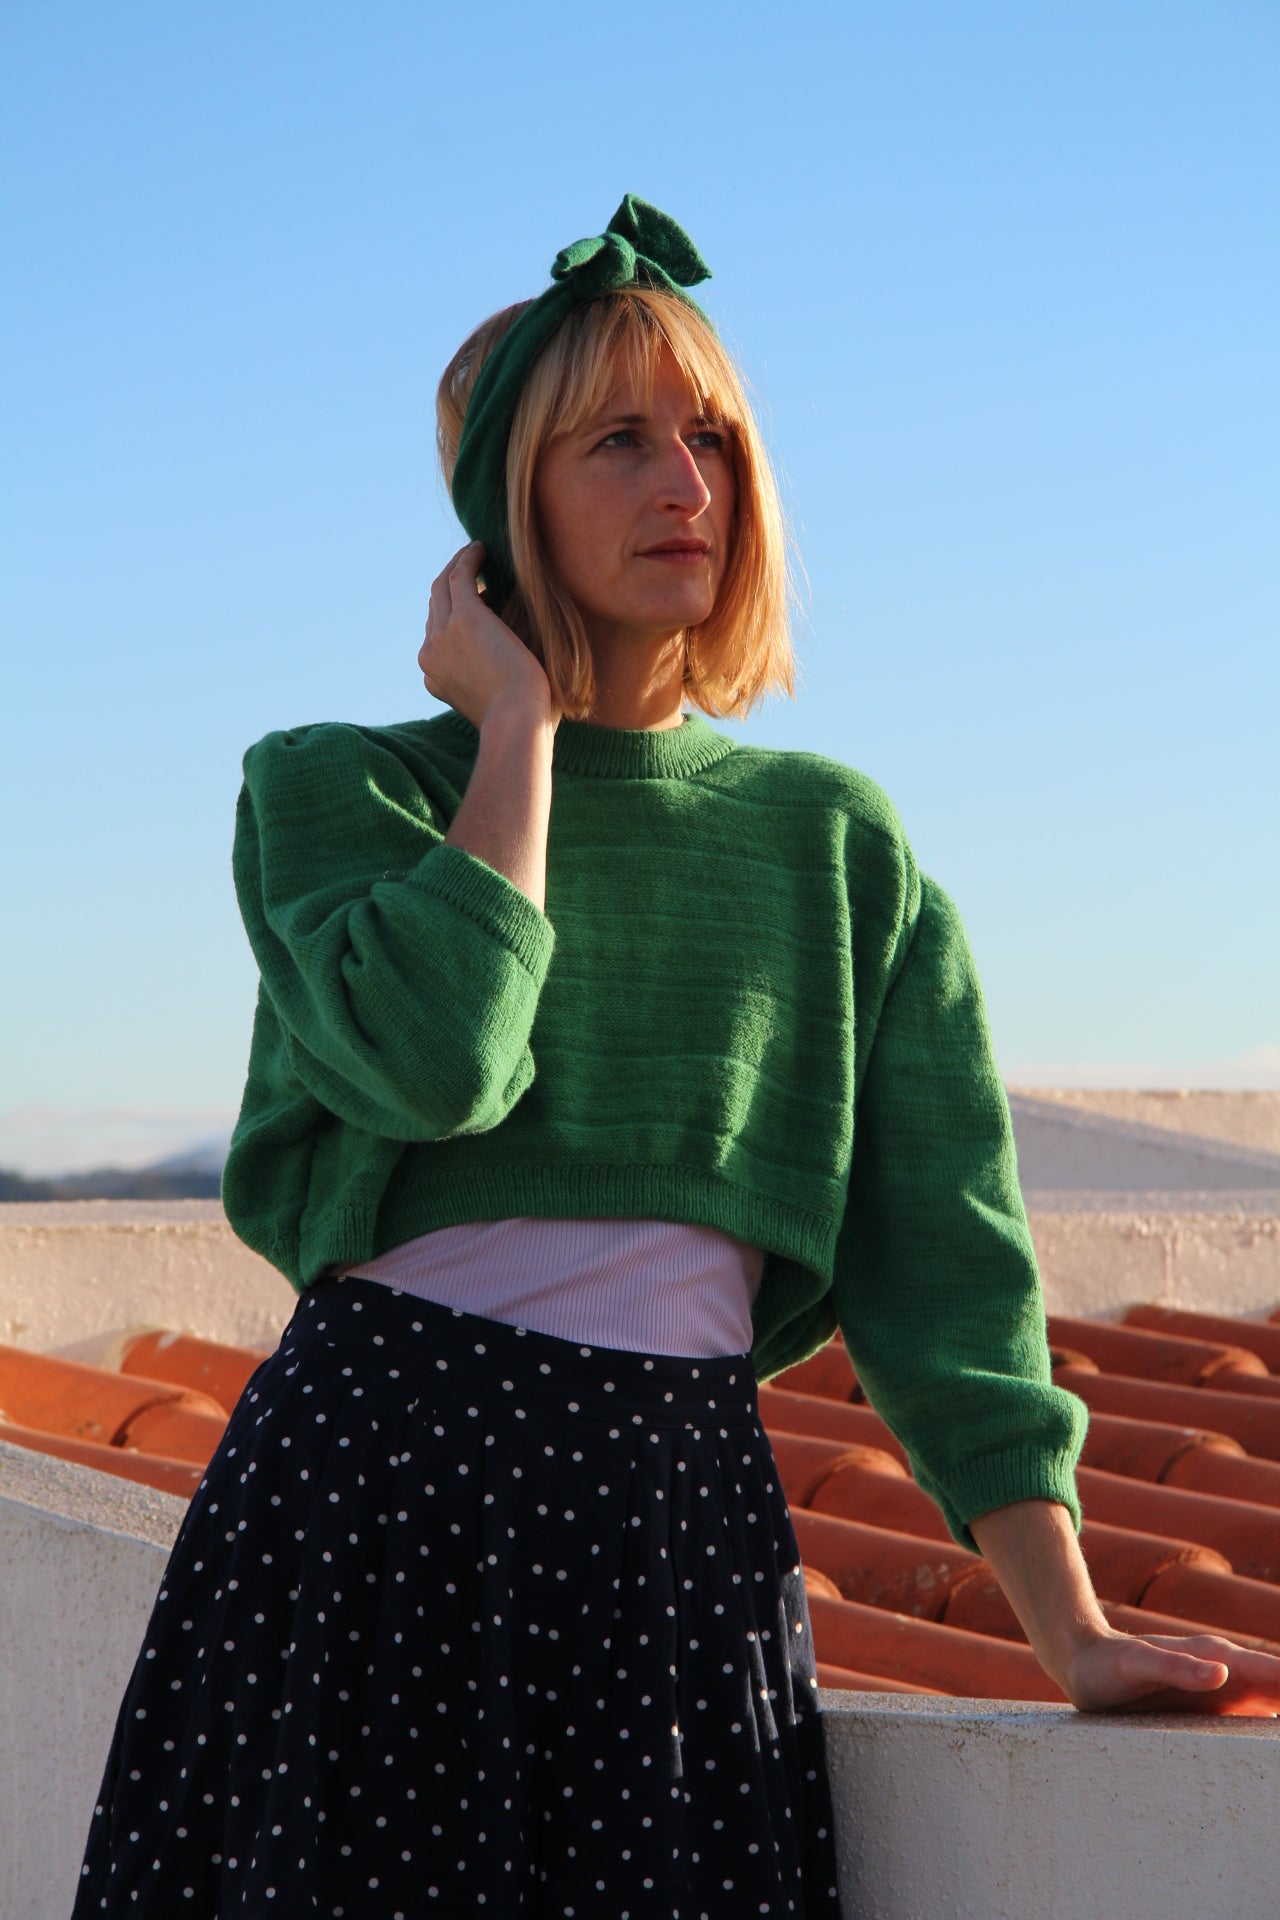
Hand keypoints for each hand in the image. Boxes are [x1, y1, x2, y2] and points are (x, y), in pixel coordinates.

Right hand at [419, 541, 558, 730]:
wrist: (518, 723)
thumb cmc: (521, 722)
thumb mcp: (495, 704)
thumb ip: (489, 684)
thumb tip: (507, 667)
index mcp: (434, 679)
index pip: (436, 637)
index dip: (451, 616)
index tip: (474, 602)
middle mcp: (429, 655)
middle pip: (434, 607)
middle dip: (449, 585)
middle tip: (472, 569)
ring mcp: (442, 636)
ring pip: (441, 587)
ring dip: (457, 565)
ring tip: (477, 553)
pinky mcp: (464, 618)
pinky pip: (459, 575)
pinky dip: (468, 558)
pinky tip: (482, 549)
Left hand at [1063, 1627, 1279, 1716]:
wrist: (1083, 1662)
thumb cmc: (1108, 1664)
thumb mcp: (1135, 1665)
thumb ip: (1175, 1666)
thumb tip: (1222, 1672)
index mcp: (1221, 1661)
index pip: (1279, 1675)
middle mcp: (1231, 1675)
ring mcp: (1225, 1694)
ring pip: (1275, 1709)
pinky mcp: (1213, 1712)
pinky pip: (1255, 1723)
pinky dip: (1273, 1736)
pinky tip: (1273, 1754)